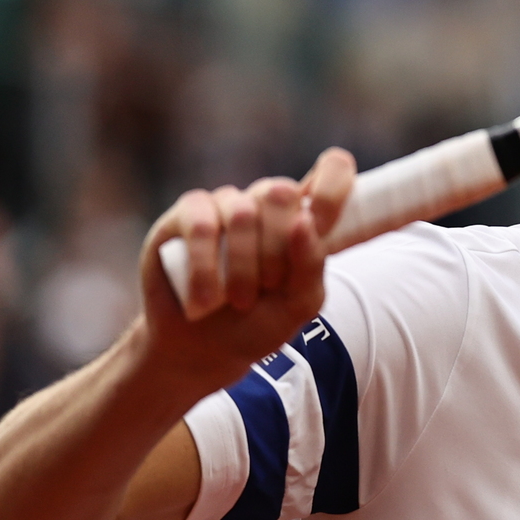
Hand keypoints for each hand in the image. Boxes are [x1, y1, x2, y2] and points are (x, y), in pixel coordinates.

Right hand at [138, 149, 356, 387]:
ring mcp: (225, 204)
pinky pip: (201, 225)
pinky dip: (206, 267)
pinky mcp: (185, 215)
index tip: (325, 224)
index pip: (332, 169)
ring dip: (242, 267)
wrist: (204, 350)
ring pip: (242, 213)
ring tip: (237, 302)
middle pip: (282, 193)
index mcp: (302, 217)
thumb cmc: (258, 323)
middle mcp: (264, 203)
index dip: (334, 185)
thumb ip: (311, 265)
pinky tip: (204, 299)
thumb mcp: (299, 303)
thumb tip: (305, 221)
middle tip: (269, 287)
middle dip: (277, 250)